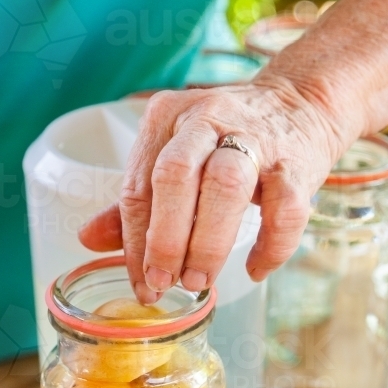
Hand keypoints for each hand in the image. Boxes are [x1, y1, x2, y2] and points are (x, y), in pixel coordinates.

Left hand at [79, 78, 353, 301]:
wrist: (300, 103)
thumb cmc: (228, 140)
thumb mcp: (176, 157)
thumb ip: (138, 199)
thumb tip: (87, 239)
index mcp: (165, 119)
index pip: (138, 186)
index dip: (135, 243)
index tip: (142, 283)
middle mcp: (205, 119)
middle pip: (174, 177)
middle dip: (165, 238)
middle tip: (166, 282)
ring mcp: (254, 135)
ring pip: (225, 186)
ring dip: (208, 242)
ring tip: (200, 280)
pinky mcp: (296, 158)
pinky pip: (285, 206)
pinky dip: (270, 245)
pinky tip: (255, 268)